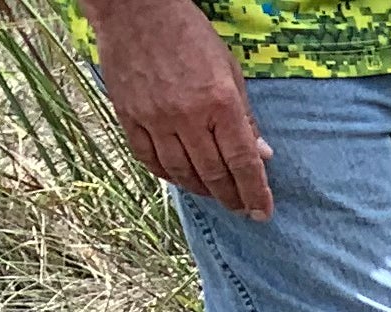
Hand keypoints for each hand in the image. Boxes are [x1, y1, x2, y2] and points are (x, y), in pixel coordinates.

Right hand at [87, 0, 272, 219]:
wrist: (135, 10)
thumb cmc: (189, 35)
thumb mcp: (230, 71)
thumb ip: (245, 117)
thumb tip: (262, 156)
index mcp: (220, 104)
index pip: (243, 162)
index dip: (255, 193)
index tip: (263, 212)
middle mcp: (187, 117)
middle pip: (213, 174)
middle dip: (231, 197)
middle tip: (241, 208)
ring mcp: (154, 118)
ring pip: (181, 172)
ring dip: (201, 190)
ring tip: (214, 195)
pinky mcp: (128, 116)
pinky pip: (148, 158)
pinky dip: (166, 174)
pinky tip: (179, 178)